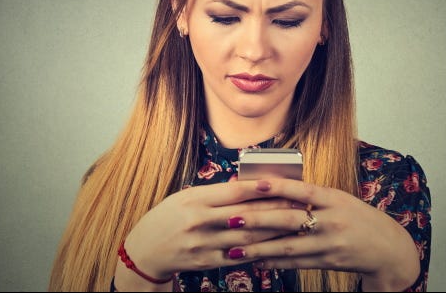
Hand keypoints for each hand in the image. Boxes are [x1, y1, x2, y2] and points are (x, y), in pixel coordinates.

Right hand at [114, 179, 297, 290]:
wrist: (144, 251)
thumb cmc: (168, 218)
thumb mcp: (185, 197)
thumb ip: (215, 193)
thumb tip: (246, 183)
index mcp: (194, 199)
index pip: (232, 192)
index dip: (258, 188)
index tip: (281, 183)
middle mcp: (199, 221)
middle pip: (245, 216)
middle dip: (276, 211)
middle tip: (300, 207)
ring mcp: (203, 244)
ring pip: (246, 239)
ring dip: (274, 233)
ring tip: (295, 226)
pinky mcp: (206, 262)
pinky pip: (238, 258)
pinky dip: (259, 252)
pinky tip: (276, 247)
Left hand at [221, 178, 420, 290]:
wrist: (387, 248)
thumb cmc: (357, 217)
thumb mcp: (340, 199)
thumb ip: (312, 196)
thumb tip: (274, 188)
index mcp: (334, 198)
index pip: (303, 189)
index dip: (278, 186)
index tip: (254, 184)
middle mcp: (332, 220)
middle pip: (289, 219)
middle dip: (257, 220)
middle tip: (231, 220)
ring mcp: (329, 244)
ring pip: (288, 246)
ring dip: (259, 248)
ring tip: (235, 249)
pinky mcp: (328, 262)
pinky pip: (296, 262)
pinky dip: (274, 261)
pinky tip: (256, 260)